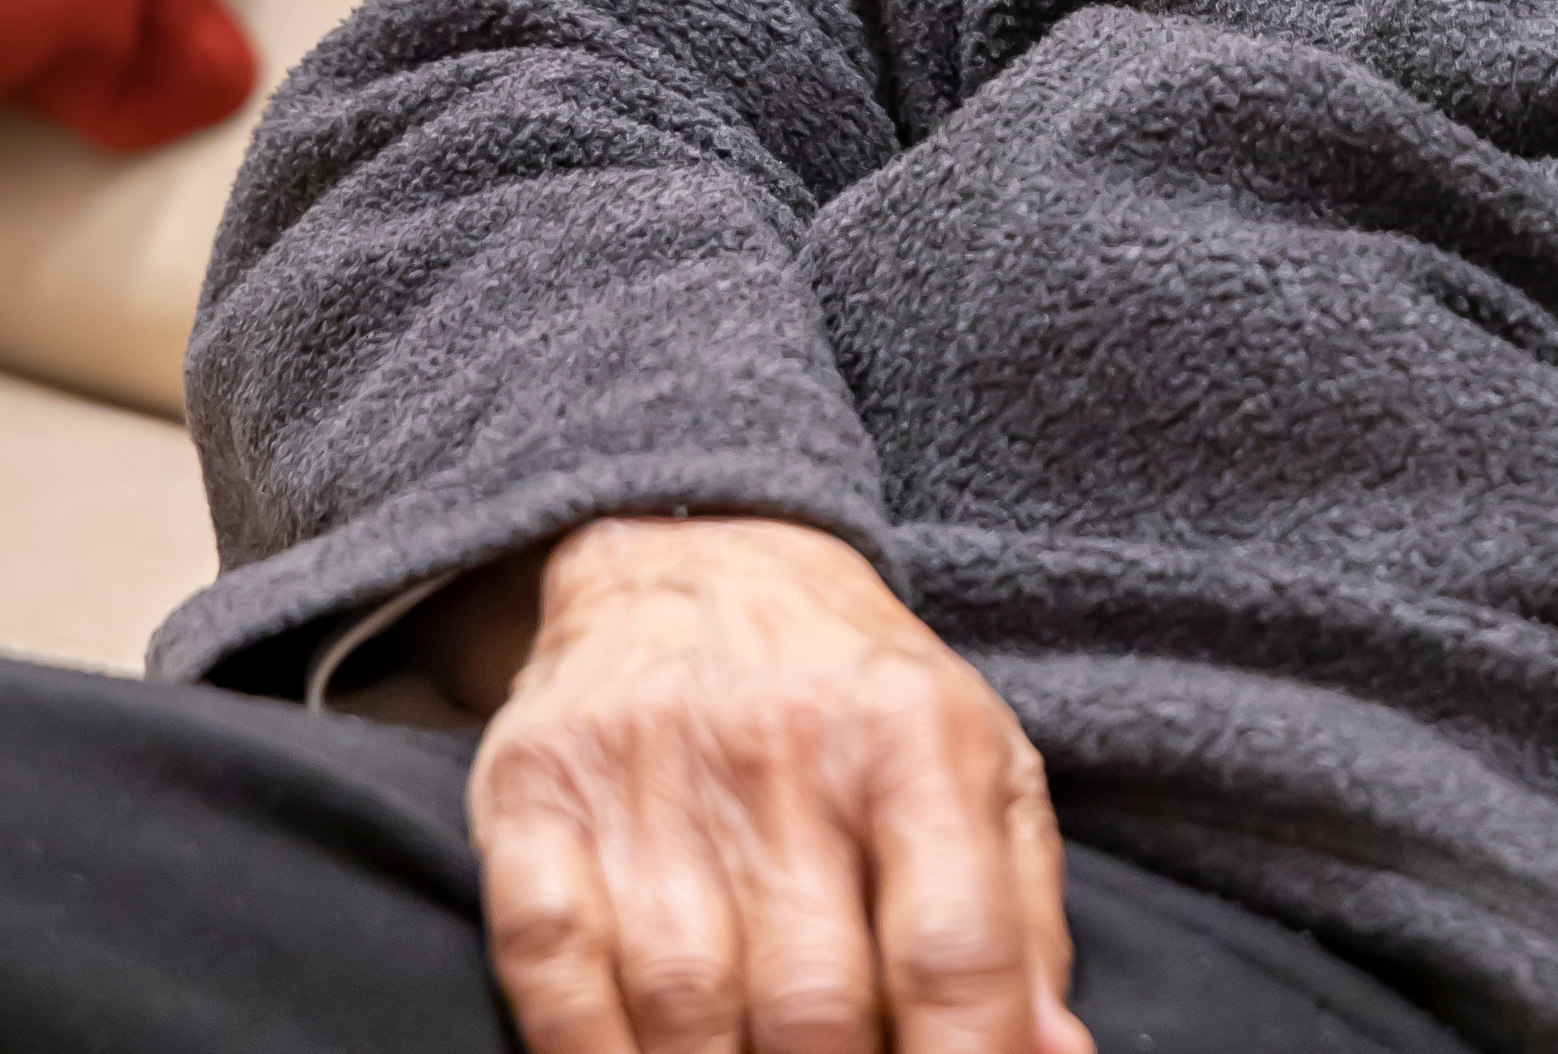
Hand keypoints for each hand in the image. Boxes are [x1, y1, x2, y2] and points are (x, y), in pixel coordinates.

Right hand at [461, 515, 1090, 1053]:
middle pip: (816, 1006)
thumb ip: (1022, 927)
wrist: (694, 549)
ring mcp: (648, 770)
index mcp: (916, 738)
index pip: (954, 953)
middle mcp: (783, 747)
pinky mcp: (536, 793)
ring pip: (686, 1007)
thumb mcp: (980, 766)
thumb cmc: (858, 699)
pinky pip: (553, 966)